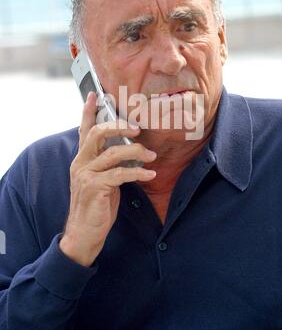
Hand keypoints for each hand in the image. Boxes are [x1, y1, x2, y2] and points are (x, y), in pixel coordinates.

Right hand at [59, 91, 156, 266]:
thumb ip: (109, 164)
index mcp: (82, 159)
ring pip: (112, 152)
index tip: (94, 95)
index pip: (84, 130)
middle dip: (118, 126)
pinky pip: (120, 174)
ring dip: (136, 152)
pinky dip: (138, 172)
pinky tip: (150, 173)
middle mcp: (81, 163)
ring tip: (151, 156)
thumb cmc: (95, 206)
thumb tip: (128, 150)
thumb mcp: (101, 181)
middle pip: (97, 133)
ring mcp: (86, 175)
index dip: (88, 111)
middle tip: (137, 129)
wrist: (83, 234)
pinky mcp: (95, 188)